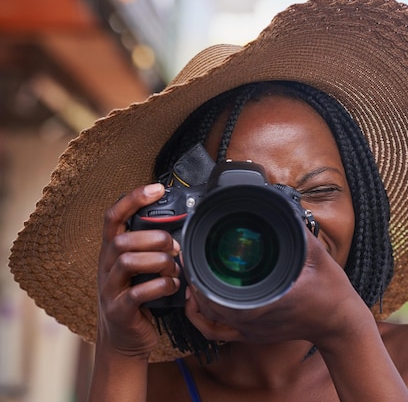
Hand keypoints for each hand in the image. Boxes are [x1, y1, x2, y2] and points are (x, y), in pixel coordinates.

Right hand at [96, 183, 180, 358]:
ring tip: (174, 269)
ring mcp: (109, 289)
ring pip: (128, 261)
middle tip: (175, 247)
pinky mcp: (119, 310)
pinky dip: (160, 286)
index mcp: (112, 252)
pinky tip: (173, 286)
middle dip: (154, 238)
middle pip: (122, 239)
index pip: (113, 217)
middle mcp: (106, 267)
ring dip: (159, 261)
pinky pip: (137, 293)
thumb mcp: (141, 269)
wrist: (124, 339)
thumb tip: (181, 230)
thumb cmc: (137, 298)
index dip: (133, 199)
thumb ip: (151, 249)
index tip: (157, 188)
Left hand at [184, 228, 371, 345]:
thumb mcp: (316, 254)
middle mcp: (251, 321)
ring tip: (191, 280)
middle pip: (205, 308)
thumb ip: (296, 230)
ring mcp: (251, 332)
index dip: (197, 277)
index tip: (190, 259)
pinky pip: (220, 333)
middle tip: (187, 262)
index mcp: (262, 302)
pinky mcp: (253, 336)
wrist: (340, 323)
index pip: (215, 296)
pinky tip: (203, 303)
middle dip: (192, 284)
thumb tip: (280, 208)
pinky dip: (205, 319)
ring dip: (195, 303)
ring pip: (208, 323)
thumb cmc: (330, 292)